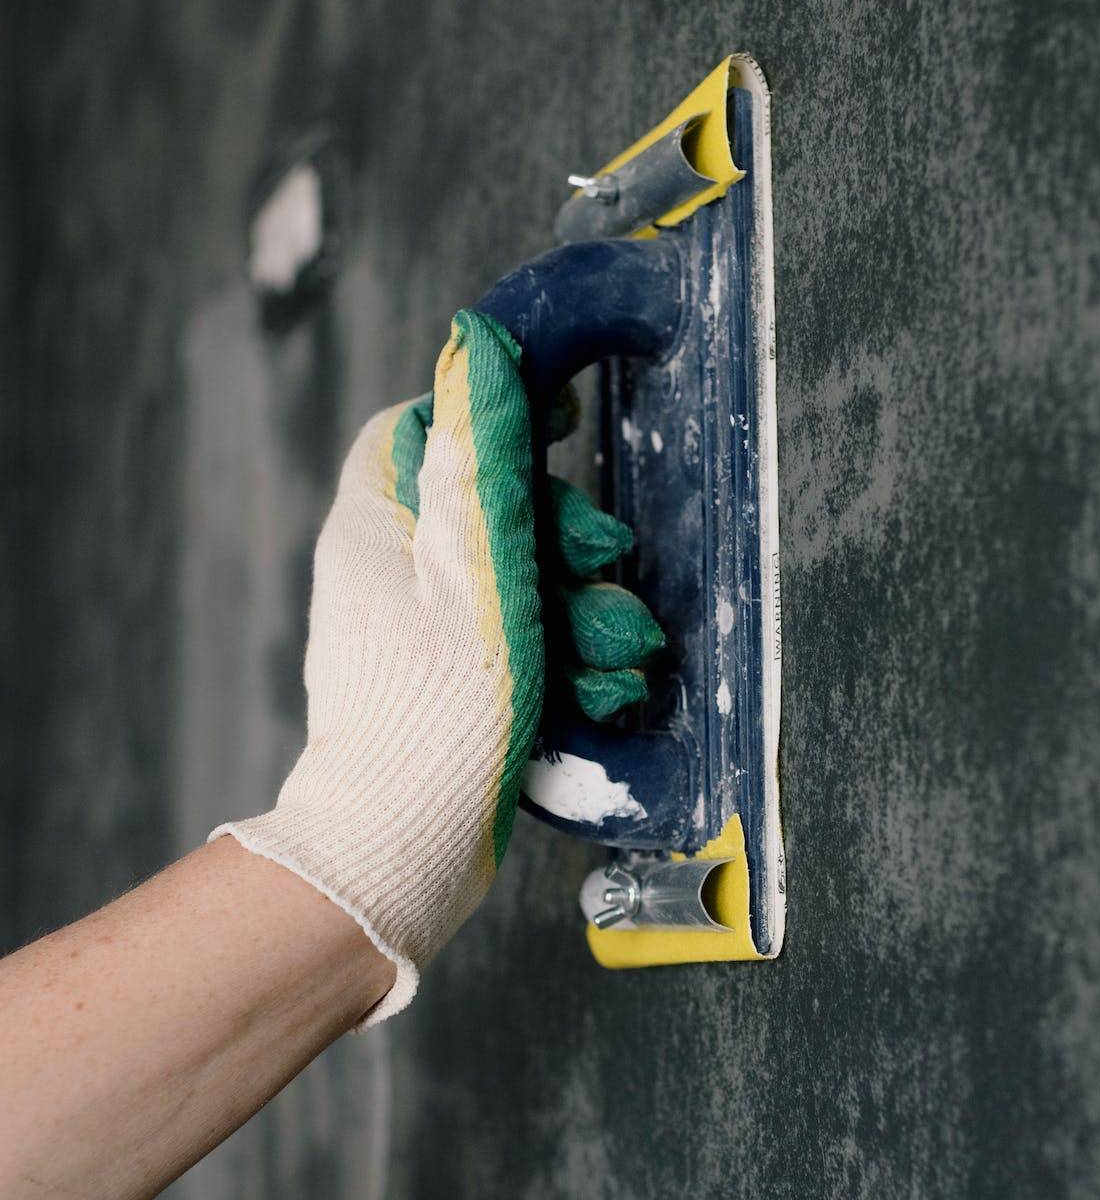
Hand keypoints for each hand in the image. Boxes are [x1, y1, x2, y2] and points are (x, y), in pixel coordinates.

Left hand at [214, 310, 661, 1022]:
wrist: (403, 850)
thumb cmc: (435, 713)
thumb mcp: (477, 570)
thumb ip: (484, 459)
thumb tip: (478, 349)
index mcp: (378, 524)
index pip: (427, 427)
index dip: (494, 415)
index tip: (559, 421)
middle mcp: (392, 571)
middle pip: (491, 507)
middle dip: (566, 538)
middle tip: (607, 563)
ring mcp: (421, 635)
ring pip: (521, 584)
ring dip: (584, 611)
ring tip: (621, 653)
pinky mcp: (454, 690)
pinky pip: (522, 649)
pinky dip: (567, 665)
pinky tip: (602, 696)